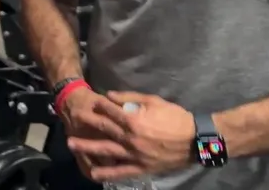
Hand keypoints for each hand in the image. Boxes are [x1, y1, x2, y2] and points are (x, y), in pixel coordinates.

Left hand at [67, 91, 195, 182]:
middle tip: (73, 119)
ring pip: (107, 151)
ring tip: (71, 144)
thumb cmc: (176, 117)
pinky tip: (94, 173)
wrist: (196, 139)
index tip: (90, 101)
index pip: (109, 111)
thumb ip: (130, 98)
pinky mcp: (142, 168)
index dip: (99, 105)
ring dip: (88, 148)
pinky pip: (121, 172)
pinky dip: (107, 173)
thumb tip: (110, 96)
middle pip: (103, 130)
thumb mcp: (154, 101)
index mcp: (134, 120)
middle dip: (87, 123)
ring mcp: (135, 155)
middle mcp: (131, 138)